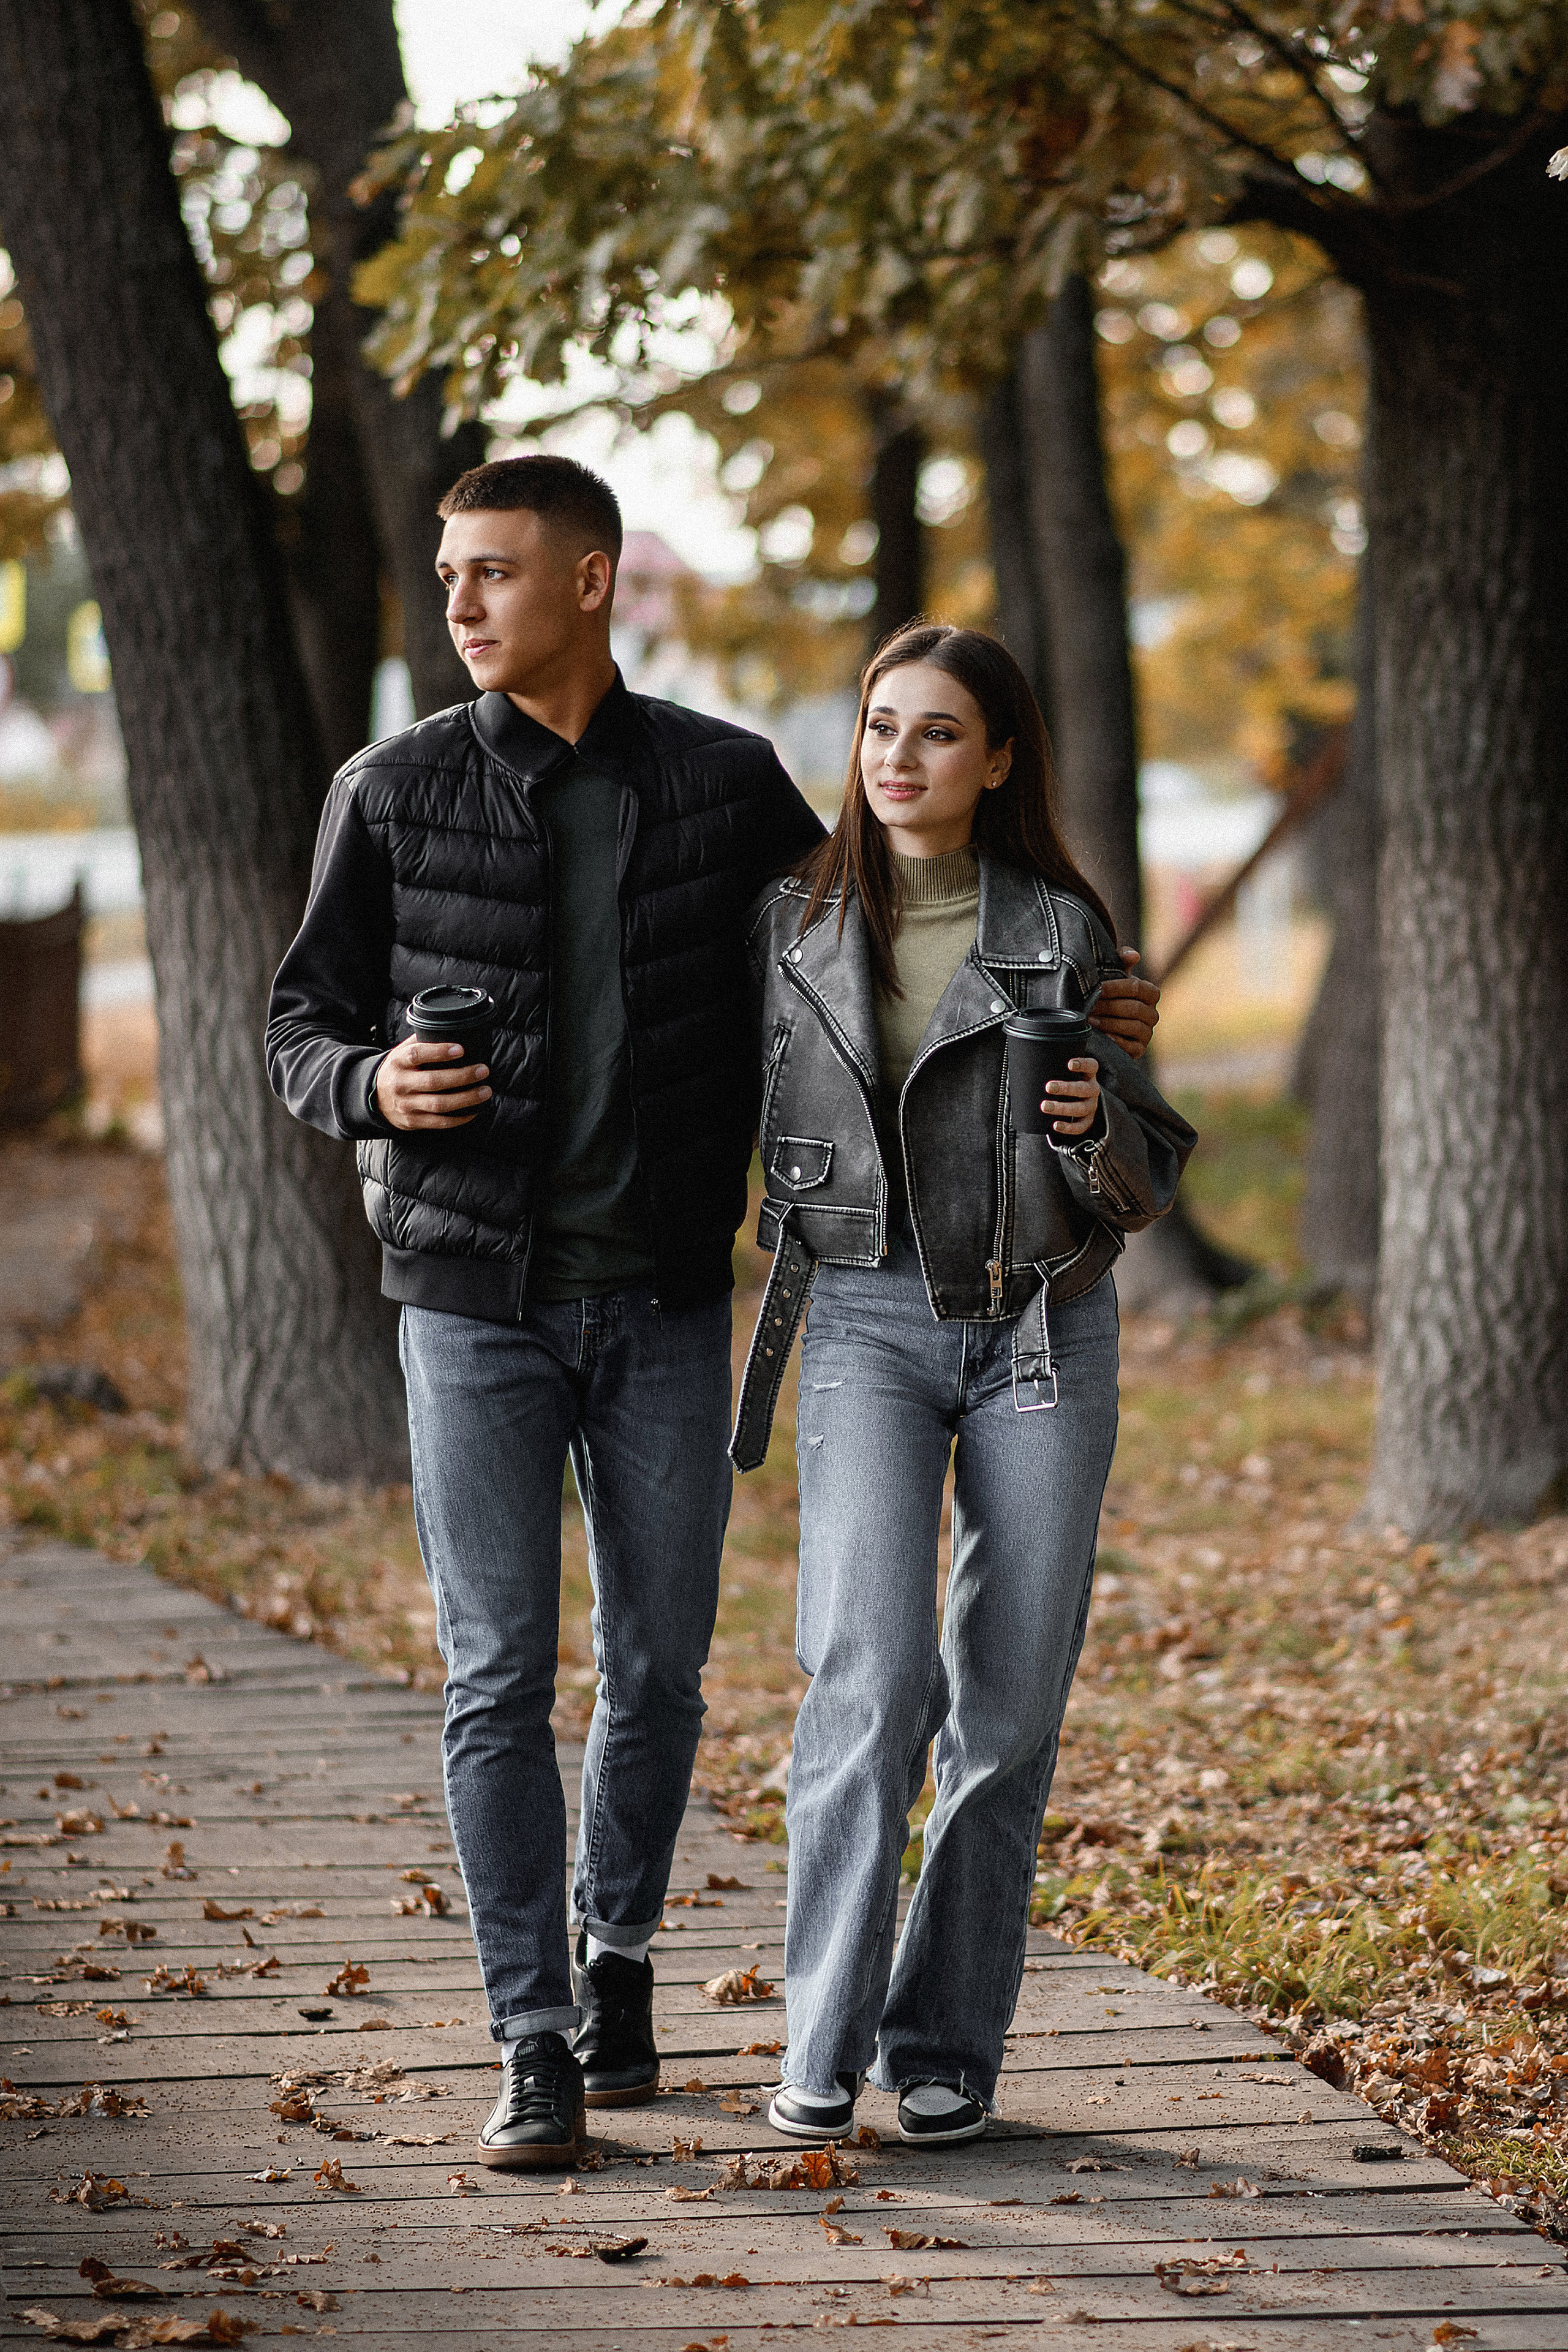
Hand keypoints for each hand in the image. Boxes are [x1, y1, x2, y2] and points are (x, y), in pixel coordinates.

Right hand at [375, 1036, 490, 1130]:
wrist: (374, 1097)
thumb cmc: (397, 1070)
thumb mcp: (401, 1052)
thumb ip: (421, 1041)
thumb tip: (450, 1028)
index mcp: (398, 1062)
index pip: (417, 1055)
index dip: (439, 1052)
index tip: (460, 1050)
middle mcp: (400, 1084)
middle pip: (433, 1081)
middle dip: (462, 1076)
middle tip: (482, 1070)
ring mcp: (406, 1105)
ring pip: (439, 1104)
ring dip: (466, 1098)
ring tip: (485, 1091)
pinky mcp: (413, 1122)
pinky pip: (439, 1122)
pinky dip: (459, 1118)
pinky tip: (474, 1110)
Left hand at [1045, 1056, 1099, 1138]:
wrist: (1082, 1105)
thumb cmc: (1067, 1083)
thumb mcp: (1065, 1074)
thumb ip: (1052, 1067)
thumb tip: (1023, 1059)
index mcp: (1088, 1075)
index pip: (1091, 1066)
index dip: (1083, 1064)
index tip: (1069, 1064)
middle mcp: (1092, 1090)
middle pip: (1083, 1088)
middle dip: (1066, 1088)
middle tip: (1048, 1087)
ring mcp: (1091, 1107)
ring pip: (1080, 1108)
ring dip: (1062, 1107)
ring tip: (1044, 1106)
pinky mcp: (1087, 1122)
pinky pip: (1080, 1127)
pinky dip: (1067, 1127)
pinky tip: (1055, 1125)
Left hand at [1088, 946, 1158, 1059]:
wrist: (1104, 1024)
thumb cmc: (1110, 995)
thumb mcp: (1115, 977)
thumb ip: (1122, 961)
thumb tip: (1133, 955)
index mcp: (1151, 994)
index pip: (1138, 988)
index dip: (1117, 987)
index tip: (1097, 987)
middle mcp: (1153, 1014)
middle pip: (1133, 1008)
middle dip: (1109, 1006)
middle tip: (1089, 1005)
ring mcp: (1148, 1033)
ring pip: (1133, 1026)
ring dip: (1110, 1023)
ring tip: (1091, 1020)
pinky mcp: (1140, 1049)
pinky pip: (1131, 1046)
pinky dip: (1116, 1041)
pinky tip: (1102, 1037)